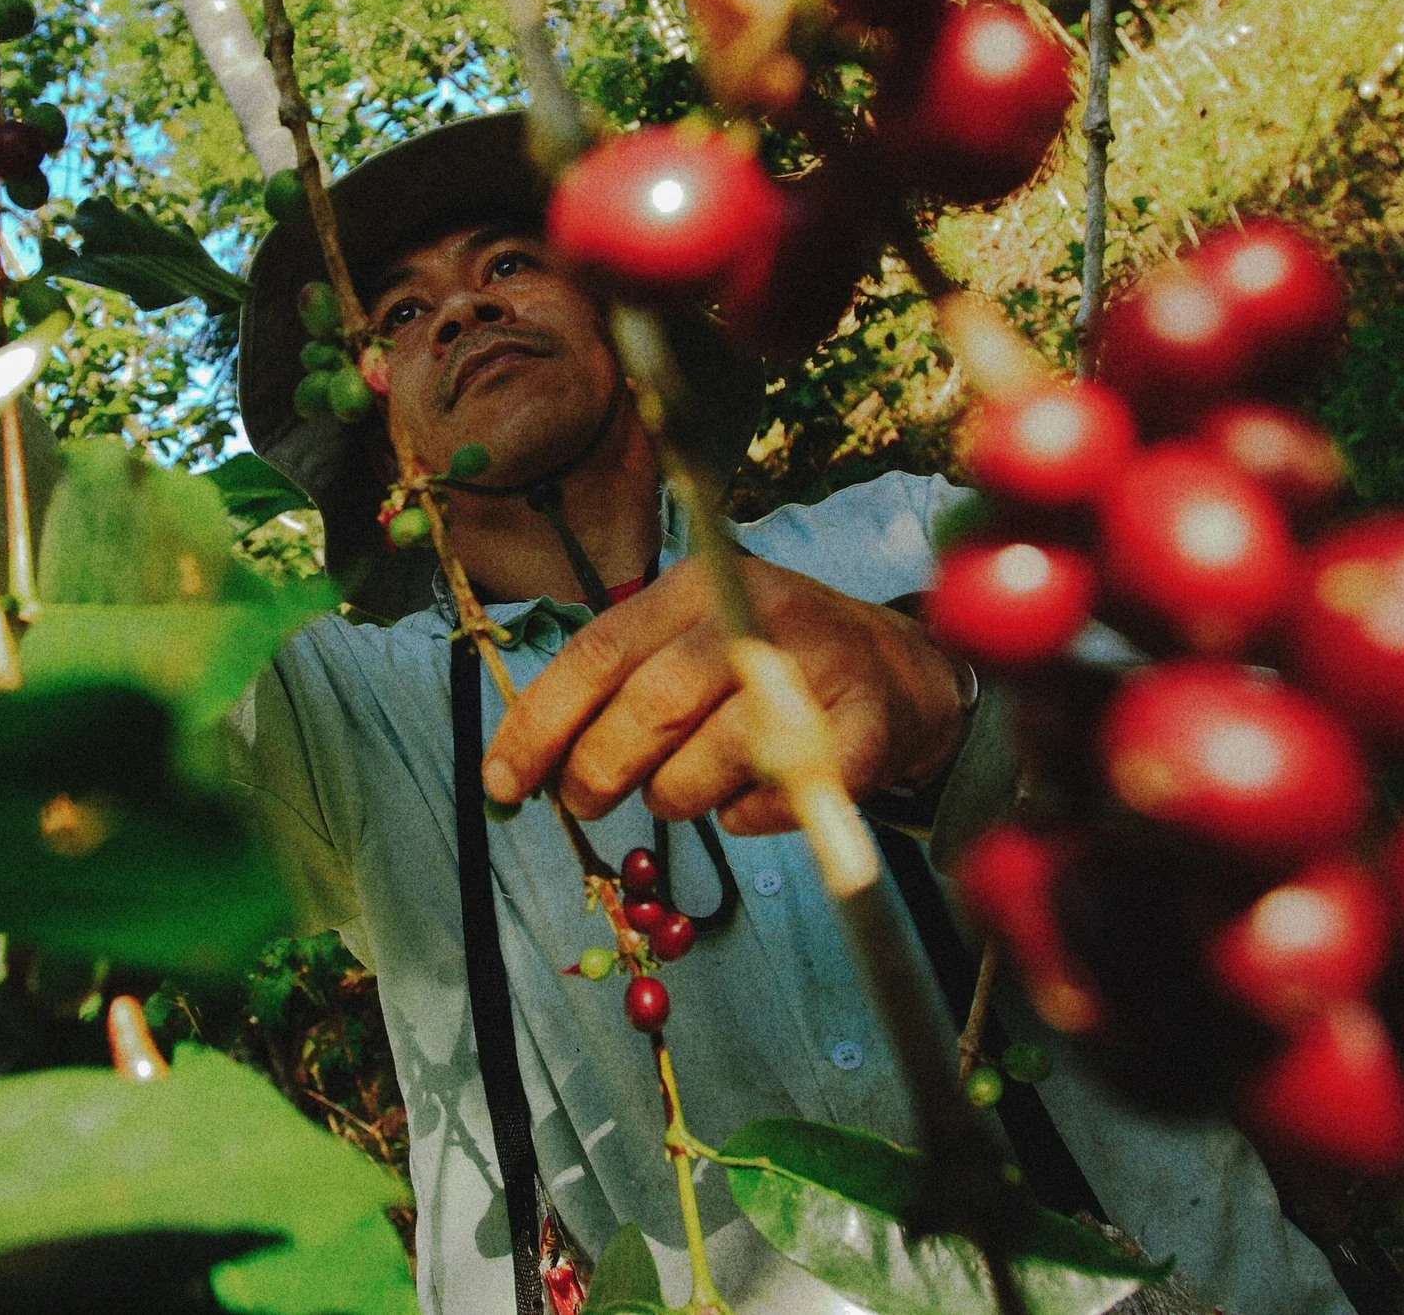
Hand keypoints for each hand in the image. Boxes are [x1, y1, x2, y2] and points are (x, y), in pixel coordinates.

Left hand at [481, 558, 967, 835]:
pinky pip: (781, 797)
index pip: (598, 651)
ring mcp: (818, 666)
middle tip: (586, 801)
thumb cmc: (765, 665)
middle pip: (653, 702)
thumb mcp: (688, 643)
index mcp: (695, 585)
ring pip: (712, 757)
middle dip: (600, 769)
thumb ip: (614, 686)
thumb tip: (522, 764)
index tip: (502, 783)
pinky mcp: (867, 728)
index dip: (540, 724)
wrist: (901, 672)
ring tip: (681, 791)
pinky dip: (750, 817)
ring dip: (676, 796)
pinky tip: (750, 800)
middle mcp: (757, 612)